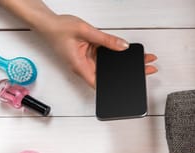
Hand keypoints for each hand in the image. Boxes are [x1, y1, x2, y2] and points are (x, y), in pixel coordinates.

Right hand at [37, 14, 157, 86]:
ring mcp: (87, 61)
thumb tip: (123, 46)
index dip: (116, 88)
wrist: (47, 22)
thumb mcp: (86, 31)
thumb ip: (106, 40)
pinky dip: (116, 55)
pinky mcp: (89, 55)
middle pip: (110, 75)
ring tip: (143, 61)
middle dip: (129, 73)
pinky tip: (127, 53)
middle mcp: (85, 67)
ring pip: (110, 67)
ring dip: (125, 64)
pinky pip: (105, 58)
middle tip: (147, 69)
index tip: (133, 86)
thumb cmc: (58, 29)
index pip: (100, 84)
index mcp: (81, 67)